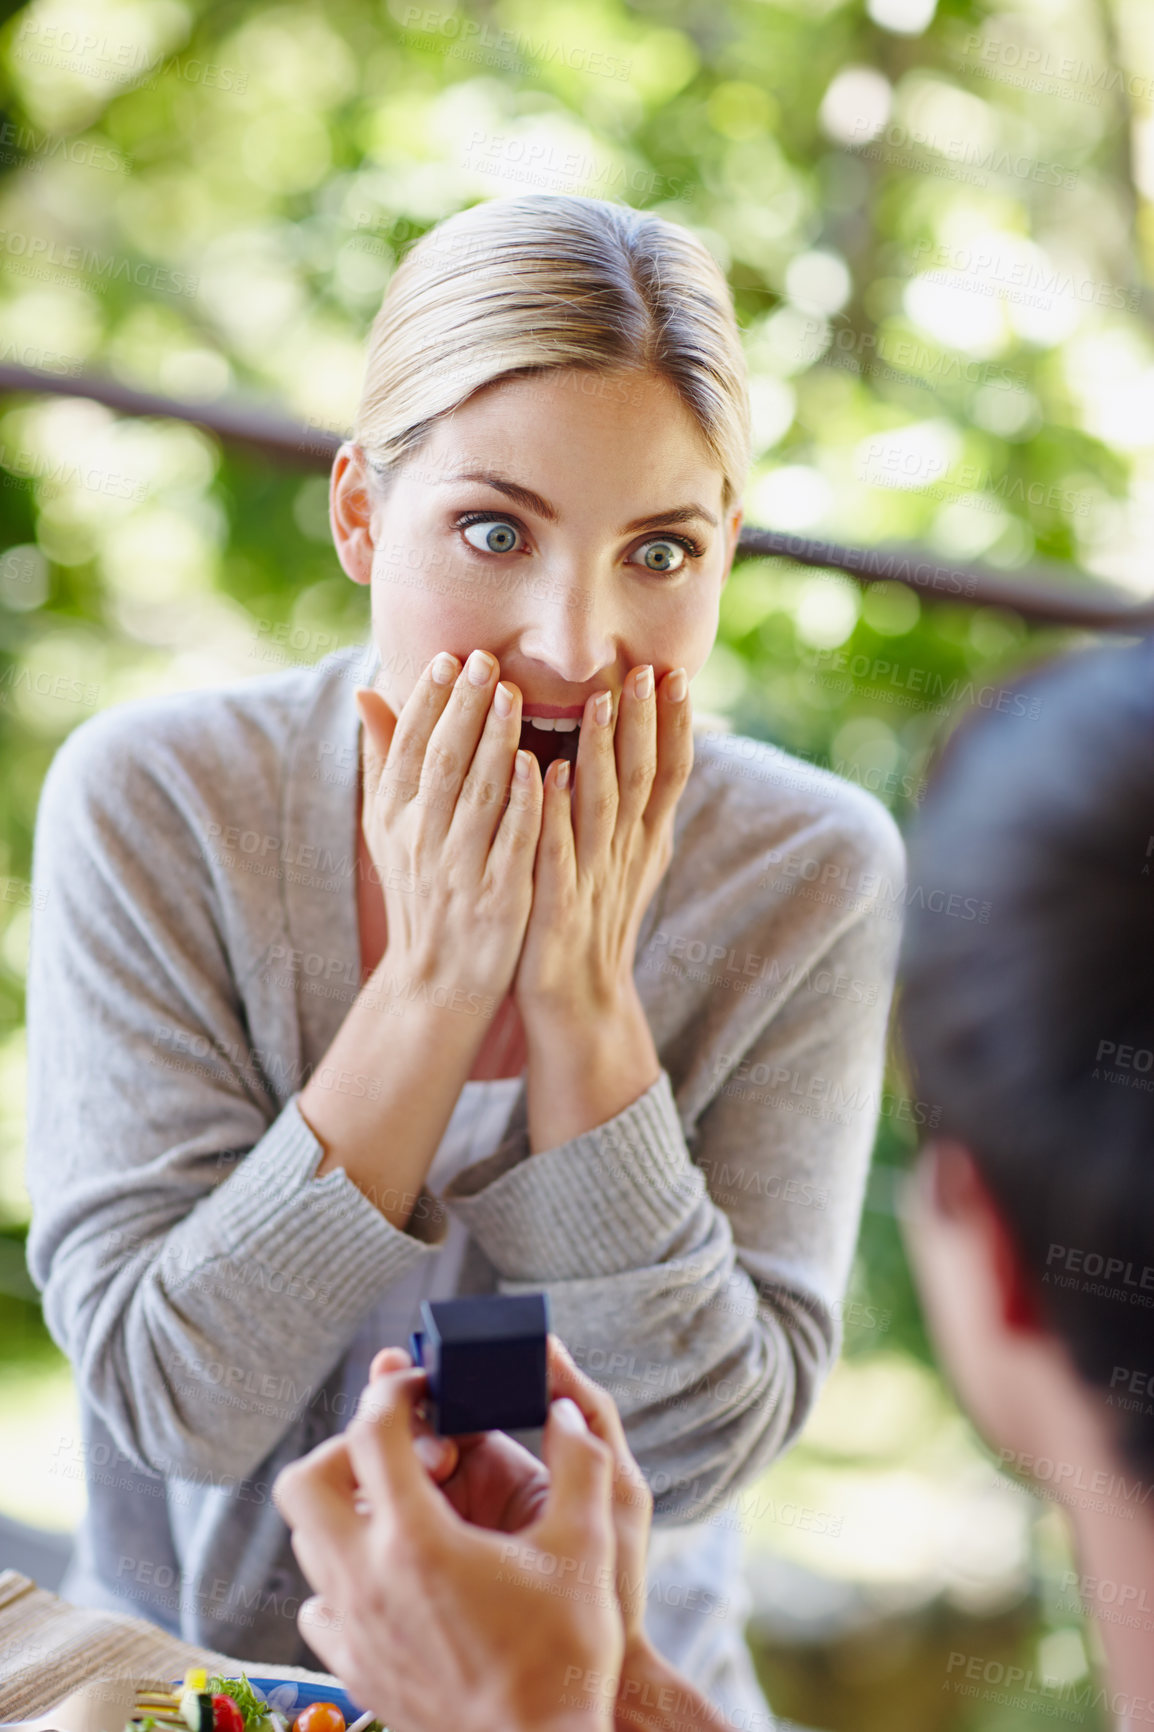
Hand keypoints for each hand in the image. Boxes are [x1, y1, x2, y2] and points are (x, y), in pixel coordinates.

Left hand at [274, 1363, 621, 1731]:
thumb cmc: (564, 1656)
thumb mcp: (588, 1546)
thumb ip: (580, 1461)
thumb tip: (565, 1407)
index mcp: (417, 1540)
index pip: (371, 1430)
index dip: (395, 1390)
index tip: (424, 1386)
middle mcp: (366, 1581)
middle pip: (305, 1482)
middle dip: (345, 1449)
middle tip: (400, 1451)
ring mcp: (352, 1631)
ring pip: (306, 1542)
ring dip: (345, 1509)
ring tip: (406, 1509)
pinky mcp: (353, 1671)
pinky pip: (318, 1605)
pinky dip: (342, 1576)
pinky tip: (395, 1577)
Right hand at [355, 650, 542, 1007]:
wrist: (435, 982)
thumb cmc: (420, 891)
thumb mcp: (388, 830)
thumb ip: (383, 760)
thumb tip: (365, 691)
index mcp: (393, 818)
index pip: (409, 747)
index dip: (427, 702)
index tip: (449, 658)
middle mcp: (421, 840)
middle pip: (442, 762)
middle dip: (463, 708)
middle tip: (486, 660)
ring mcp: (459, 870)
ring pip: (478, 795)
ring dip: (496, 742)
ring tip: (515, 695)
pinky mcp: (499, 898)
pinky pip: (513, 842)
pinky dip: (526, 804)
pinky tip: (543, 767)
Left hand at [511, 665, 691, 1020]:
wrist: (580, 1004)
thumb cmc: (591, 925)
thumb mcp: (623, 864)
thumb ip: (630, 812)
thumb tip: (640, 755)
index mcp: (643, 841)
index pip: (668, 772)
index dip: (676, 724)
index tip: (676, 672)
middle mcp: (627, 853)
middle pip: (642, 777)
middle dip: (646, 722)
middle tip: (647, 670)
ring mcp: (595, 879)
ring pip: (602, 805)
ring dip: (602, 752)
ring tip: (600, 703)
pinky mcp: (559, 905)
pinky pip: (557, 851)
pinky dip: (554, 811)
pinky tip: (547, 774)